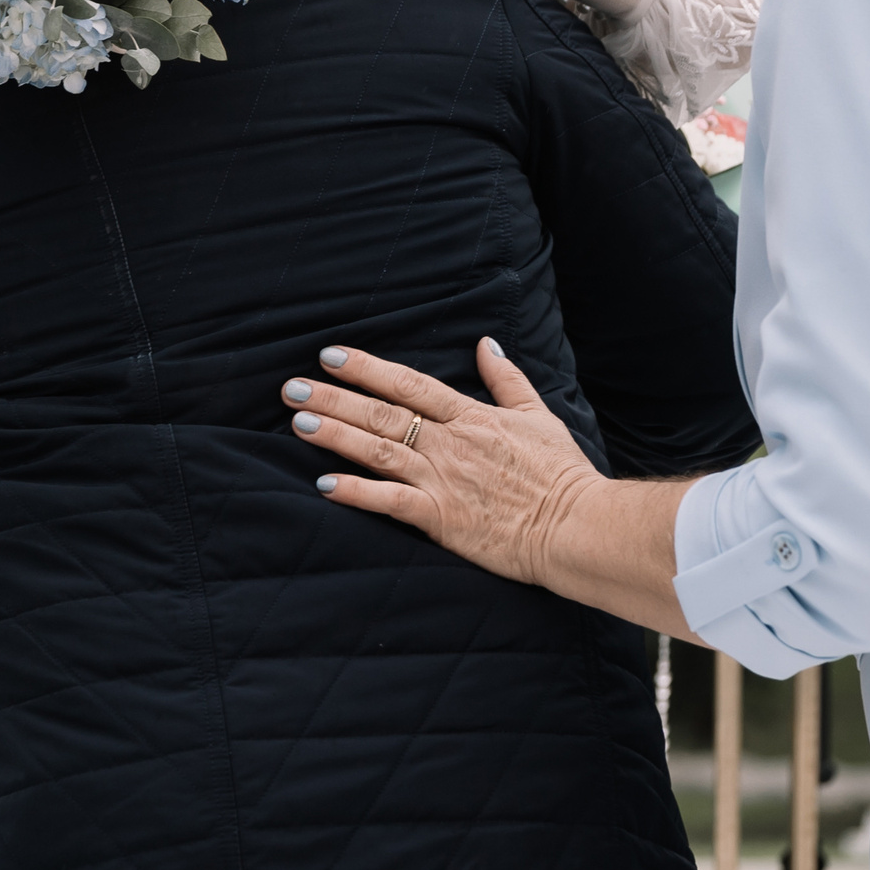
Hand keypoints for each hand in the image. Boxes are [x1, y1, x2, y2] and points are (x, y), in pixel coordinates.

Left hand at [282, 342, 698, 639]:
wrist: (576, 525)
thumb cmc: (561, 474)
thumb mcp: (539, 415)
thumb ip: (508, 380)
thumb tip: (486, 344)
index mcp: (472, 417)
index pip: (409, 384)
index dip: (368, 368)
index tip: (332, 355)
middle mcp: (450, 443)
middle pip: (382, 413)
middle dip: (335, 397)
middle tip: (292, 387)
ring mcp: (443, 479)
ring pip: (379, 450)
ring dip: (336, 435)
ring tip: (299, 422)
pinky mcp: (442, 518)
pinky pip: (391, 502)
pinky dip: (357, 493)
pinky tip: (325, 486)